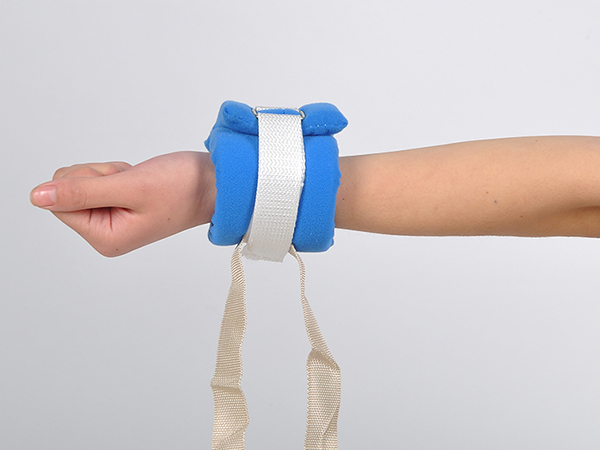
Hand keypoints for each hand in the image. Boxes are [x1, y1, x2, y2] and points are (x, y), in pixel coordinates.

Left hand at [30, 151, 215, 256]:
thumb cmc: (183, 188)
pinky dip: (117, 173)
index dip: (87, 181)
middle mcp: (106, 234)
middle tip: (132, 182)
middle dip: (98, 176)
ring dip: (110, 173)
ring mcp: (112, 220)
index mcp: (106, 238)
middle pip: (69, 191)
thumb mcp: (129, 186)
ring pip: (83, 182)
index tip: (119, 183)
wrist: (215, 183)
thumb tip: (38, 196)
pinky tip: (140, 181)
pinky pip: (99, 180)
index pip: (61, 202)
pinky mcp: (119, 206)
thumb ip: (81, 192)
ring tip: (140, 181)